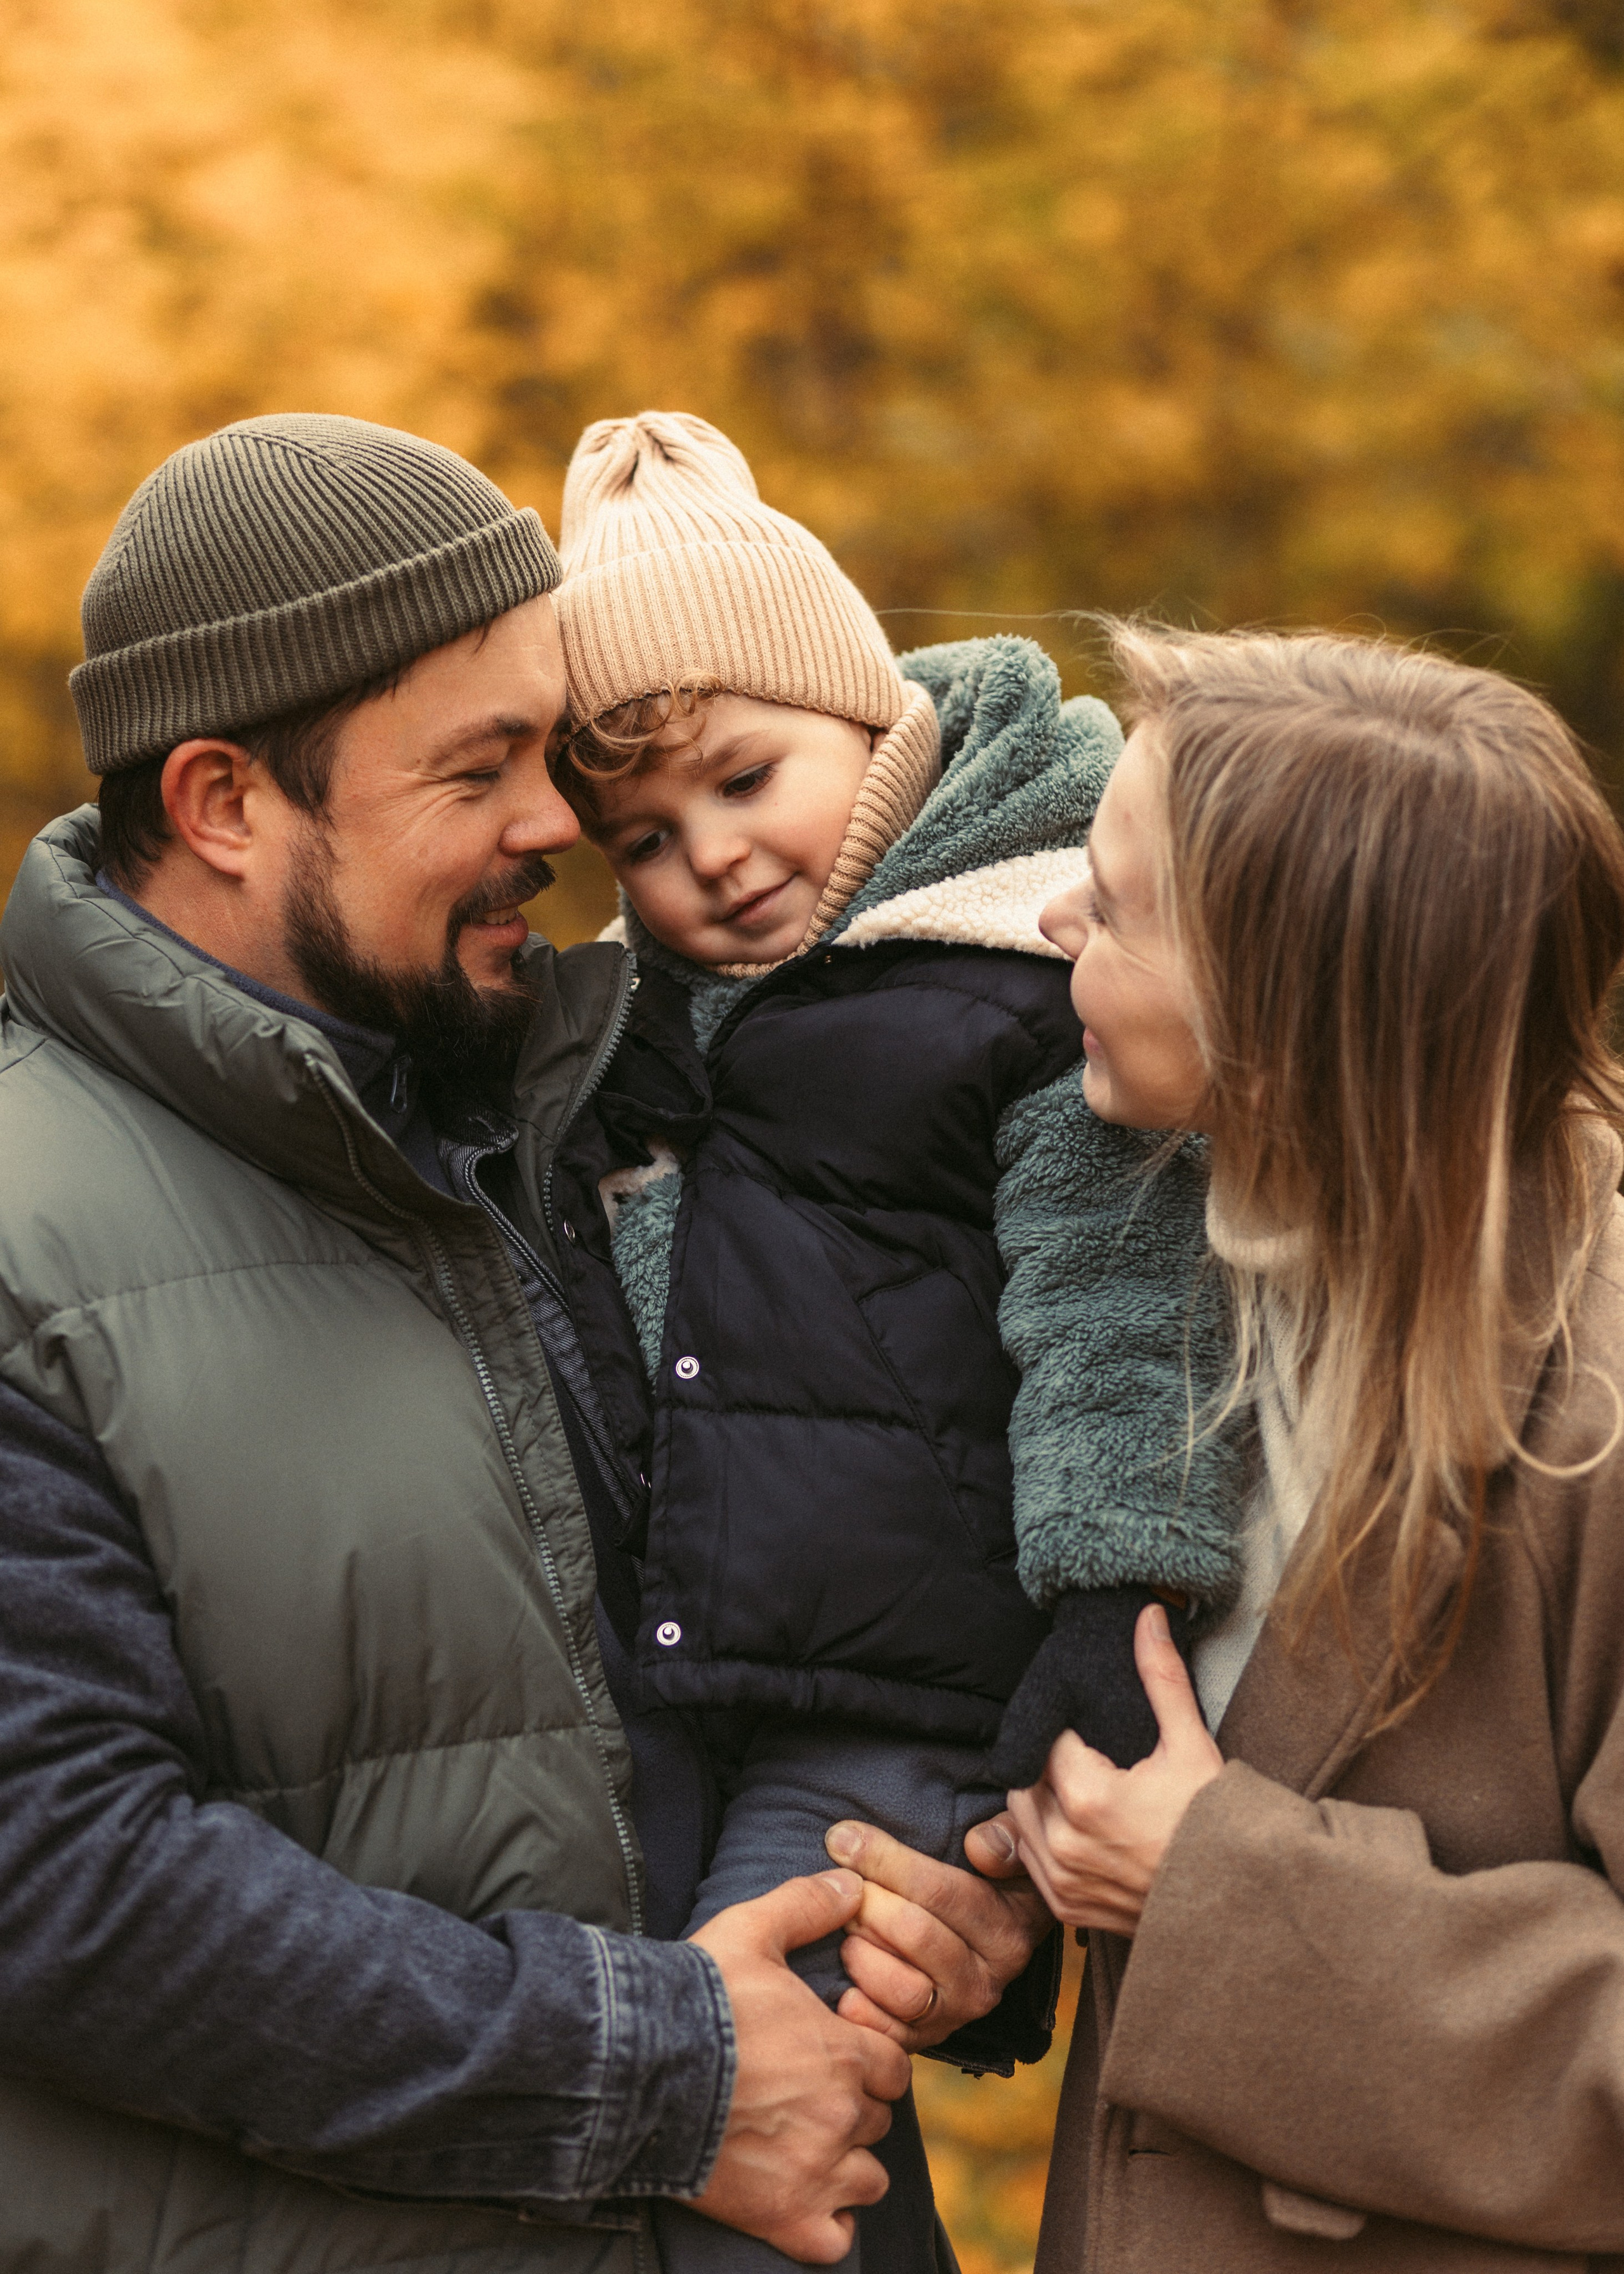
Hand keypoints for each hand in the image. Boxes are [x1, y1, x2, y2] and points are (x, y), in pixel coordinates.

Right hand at [686, 1871, 911, 2263]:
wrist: (637, 2069)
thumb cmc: (696, 1997)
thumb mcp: (750, 1929)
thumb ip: (807, 1903)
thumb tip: (852, 1881)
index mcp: (844, 2052)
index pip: (892, 2066)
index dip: (866, 2058)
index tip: (833, 2053)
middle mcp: (841, 2116)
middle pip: (877, 2120)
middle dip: (851, 2107)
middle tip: (806, 2094)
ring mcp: (817, 2173)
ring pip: (867, 2179)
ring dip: (845, 2164)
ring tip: (804, 2144)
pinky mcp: (785, 2219)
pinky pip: (836, 2239)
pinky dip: (826, 2225)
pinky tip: (801, 2198)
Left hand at [821, 1818, 1051, 2050]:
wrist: (979, 1933)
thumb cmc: (983, 1877)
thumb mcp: (1008, 1846)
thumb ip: (1005, 1837)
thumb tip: (980, 1847)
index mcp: (1008, 1929)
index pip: (942, 1892)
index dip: (886, 1860)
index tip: (843, 1837)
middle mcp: (985, 1979)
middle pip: (918, 1937)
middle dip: (869, 1904)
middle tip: (839, 1884)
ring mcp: (955, 2014)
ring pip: (905, 1991)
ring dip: (864, 1956)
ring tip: (845, 1929)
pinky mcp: (926, 2040)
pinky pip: (890, 2036)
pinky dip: (862, 2013)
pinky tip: (841, 1985)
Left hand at [1005, 1603, 1221, 1935]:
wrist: (1237, 1903)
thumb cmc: (1216, 1824)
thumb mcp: (1193, 1746)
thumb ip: (1162, 1678)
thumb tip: (1148, 1616)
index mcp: (1089, 1798)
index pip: (1049, 1740)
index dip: (1068, 1728)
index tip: (1090, 1728)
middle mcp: (1064, 1843)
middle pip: (1026, 1777)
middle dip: (1049, 1761)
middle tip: (1087, 1755)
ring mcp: (1062, 1881)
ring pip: (1020, 1817)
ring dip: (1040, 1797)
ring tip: (1082, 1786)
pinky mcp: (1066, 1907)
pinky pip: (1029, 1859)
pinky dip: (1043, 1837)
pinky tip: (1077, 1825)